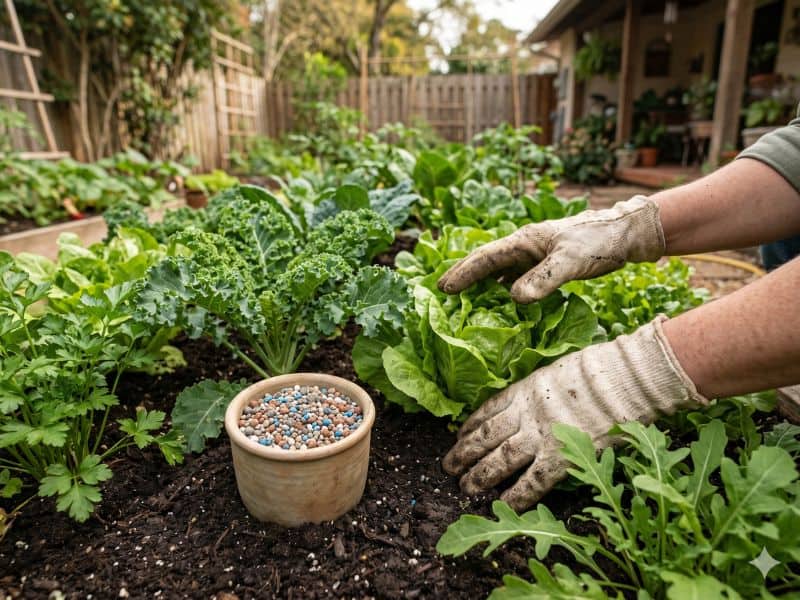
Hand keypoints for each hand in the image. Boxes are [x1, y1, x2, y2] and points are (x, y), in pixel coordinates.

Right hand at [438, 195, 664, 302]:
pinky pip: (517, 279)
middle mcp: (524, 247)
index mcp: (523, 241)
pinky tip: (500, 303)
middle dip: (464, 276)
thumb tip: (513, 299)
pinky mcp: (546, 266)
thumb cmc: (597, 242)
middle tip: (442, 292)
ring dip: (481, 284)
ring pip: (499, 271)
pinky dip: (503, 290)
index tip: (444, 288)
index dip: (463, 273)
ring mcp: (534, 256)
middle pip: (486, 262)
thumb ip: (543, 279)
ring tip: (462, 300)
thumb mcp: (570, 261)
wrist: (624, 235)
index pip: (485, 258)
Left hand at [442, 318, 706, 510]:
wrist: (625, 377)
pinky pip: (533, 480)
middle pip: (486, 436)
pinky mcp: (563, 456)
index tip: (458, 435)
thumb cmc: (600, 368)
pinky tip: (504, 502)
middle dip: (464, 452)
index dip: (471, 425)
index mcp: (525, 390)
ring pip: (501, 458)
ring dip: (480, 474)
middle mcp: (526, 413)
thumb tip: (532, 401)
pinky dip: (518, 493)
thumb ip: (541, 389)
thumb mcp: (557, 370)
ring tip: (463, 486)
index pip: (489, 410)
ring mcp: (542, 435)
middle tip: (447, 466)